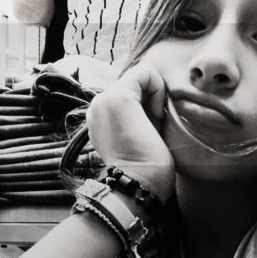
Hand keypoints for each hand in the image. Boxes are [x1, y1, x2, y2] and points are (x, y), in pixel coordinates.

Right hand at [86, 62, 174, 203]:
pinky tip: (158, 116)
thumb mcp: (141, 137)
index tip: (153, 131)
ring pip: (140, 76)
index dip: (149, 105)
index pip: (132, 93)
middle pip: (136, 84)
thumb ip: (141, 118)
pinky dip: (158, 88)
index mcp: (102, 117)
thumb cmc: (147, 171)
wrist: (138, 185)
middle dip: (152, 101)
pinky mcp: (118, 98)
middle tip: (155, 130)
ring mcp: (104, 101)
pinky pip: (145, 72)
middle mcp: (98, 106)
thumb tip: (157, 105)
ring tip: (154, 126)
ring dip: (155, 97)